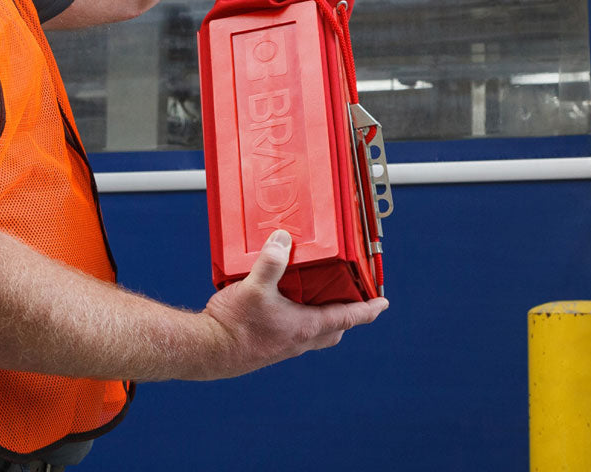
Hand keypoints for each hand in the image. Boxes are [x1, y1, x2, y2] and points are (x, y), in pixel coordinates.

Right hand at [197, 230, 387, 378]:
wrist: (206, 351)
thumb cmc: (233, 327)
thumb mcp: (254, 287)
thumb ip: (271, 262)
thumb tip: (284, 240)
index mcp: (304, 327)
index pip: (347, 318)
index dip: (368, 309)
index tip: (383, 303)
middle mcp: (298, 339)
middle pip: (334, 329)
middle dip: (348, 314)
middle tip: (354, 298)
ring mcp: (283, 345)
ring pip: (314, 332)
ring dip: (322, 315)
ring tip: (318, 293)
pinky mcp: (268, 345)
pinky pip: (293, 331)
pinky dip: (298, 316)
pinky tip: (282, 300)